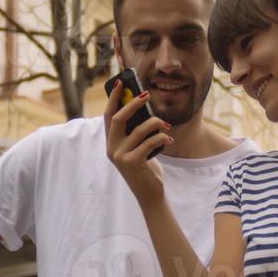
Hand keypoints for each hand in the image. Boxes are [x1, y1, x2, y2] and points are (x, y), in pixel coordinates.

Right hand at [104, 81, 170, 204]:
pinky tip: (169, 141)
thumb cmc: (146, 167)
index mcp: (111, 143)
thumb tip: (145, 107)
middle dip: (133, 104)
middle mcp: (111, 149)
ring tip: (167, 125)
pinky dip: (162, 138)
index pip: (108, 116)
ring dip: (156, 123)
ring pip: (139, 129)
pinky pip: (150, 142)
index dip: (113, 99)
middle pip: (119, 118)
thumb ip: (136, 131)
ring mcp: (120, 156)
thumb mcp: (138, 147)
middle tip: (147, 94)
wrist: (149, 194)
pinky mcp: (132, 162)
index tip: (120, 83)